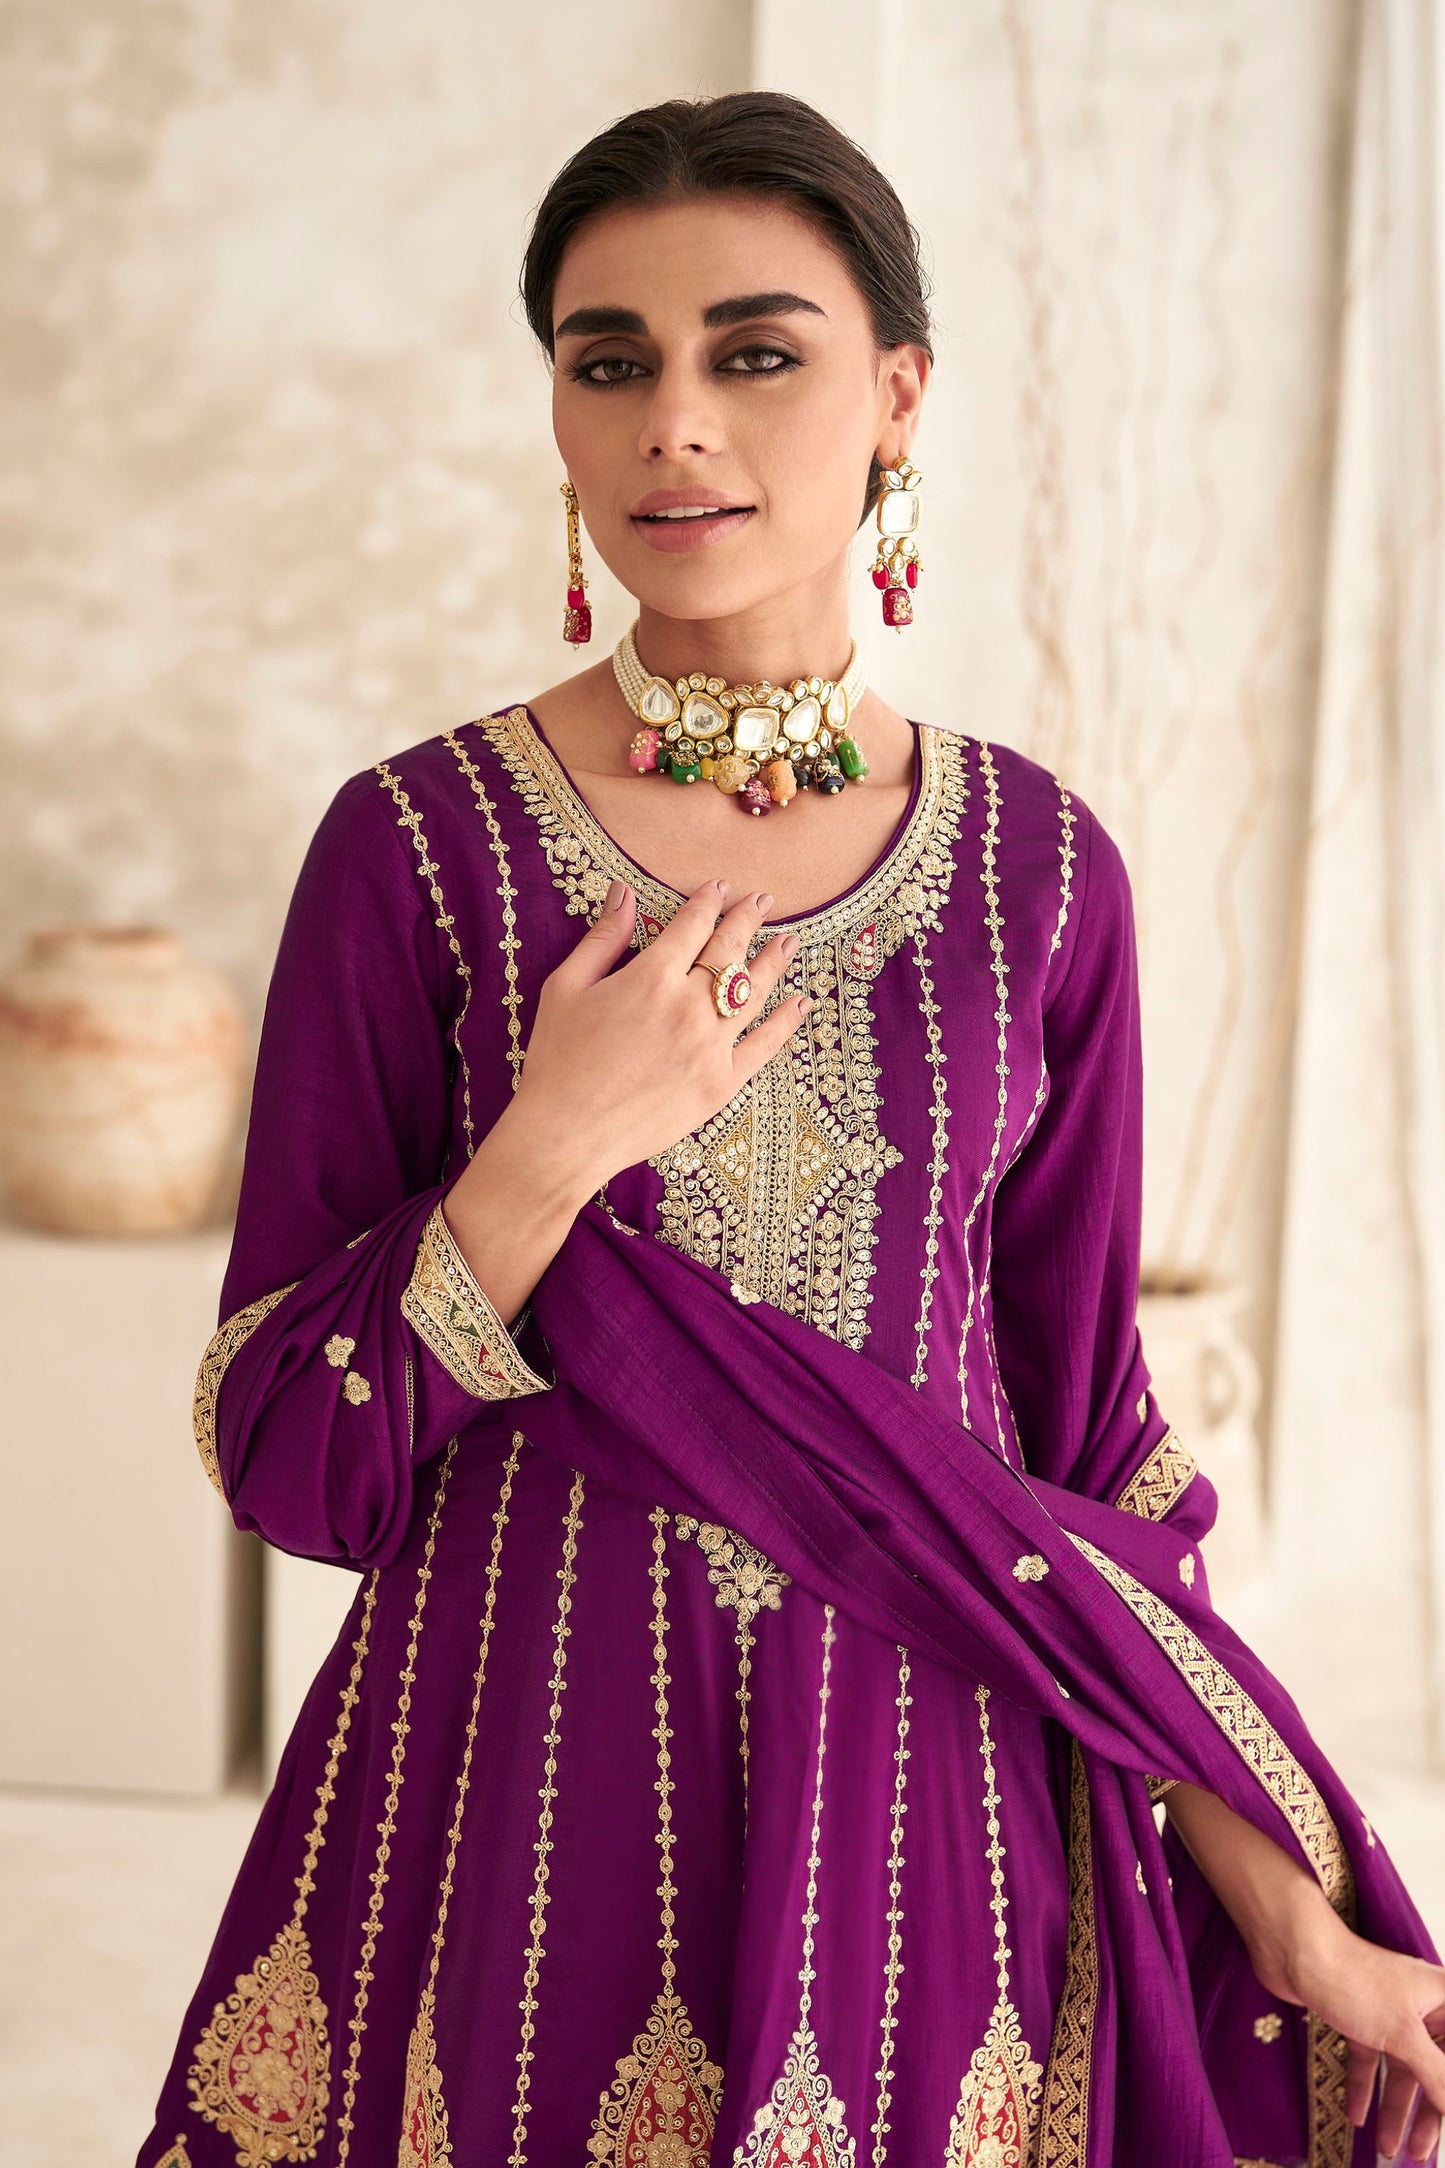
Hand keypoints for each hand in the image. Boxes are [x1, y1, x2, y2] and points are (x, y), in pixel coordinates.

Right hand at [508, 876, 809, 1198]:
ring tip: (788, 942)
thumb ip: (602, 939)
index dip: (708, 902)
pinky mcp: (722, 1084)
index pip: (692, 925)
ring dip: (773, 961)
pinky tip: (799, 1002)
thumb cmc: (557, 1060)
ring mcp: (710, 1046)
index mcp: (650, 977)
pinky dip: (785, 1021)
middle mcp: (688, 1006)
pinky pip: (764, 1045)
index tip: (719, 888)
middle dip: (747, 919)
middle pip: (729, 950)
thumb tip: (623, 892)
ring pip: (753, 992)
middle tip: (762, 901)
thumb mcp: (566, 988)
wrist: (565, 1134)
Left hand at [1281, 1911, 1444, 2161]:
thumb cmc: (1356, 1980)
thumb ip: (1438, 2076)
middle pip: (1432, 2071)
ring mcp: (1388, 2012)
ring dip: (1393, 2109)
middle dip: (1425, 2116)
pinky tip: (1356, 2116)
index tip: (1444, 2132)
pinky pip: (1368, 2059)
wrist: (1295, 1949)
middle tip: (1418, 2155)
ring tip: (1385, 2148)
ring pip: (1399, 2070)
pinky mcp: (1358, 2017)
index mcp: (1443, 2001)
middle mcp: (1421, 2007)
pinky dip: (1363, 2087)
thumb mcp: (1404, 2036)